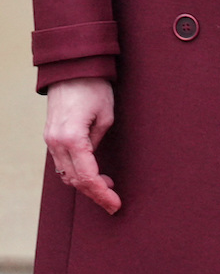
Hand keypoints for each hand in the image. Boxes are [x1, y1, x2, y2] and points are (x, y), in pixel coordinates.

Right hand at [42, 78, 118, 214]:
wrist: (72, 69)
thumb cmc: (94, 88)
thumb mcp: (106, 116)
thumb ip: (98, 142)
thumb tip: (94, 160)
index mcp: (72, 139)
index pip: (87, 177)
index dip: (102, 194)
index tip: (115, 204)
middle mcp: (56, 142)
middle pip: (74, 180)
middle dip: (95, 194)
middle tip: (113, 203)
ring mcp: (50, 140)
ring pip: (65, 173)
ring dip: (85, 184)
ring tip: (107, 188)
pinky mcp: (51, 136)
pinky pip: (62, 162)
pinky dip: (76, 172)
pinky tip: (92, 174)